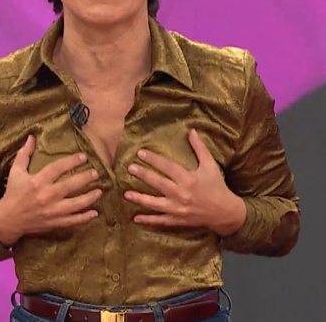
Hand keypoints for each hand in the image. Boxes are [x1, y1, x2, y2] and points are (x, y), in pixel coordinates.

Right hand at [0, 135, 101, 244]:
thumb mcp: (16, 172)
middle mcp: (46, 196)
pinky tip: (94, 213)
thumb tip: (31, 137)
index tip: (83, 156)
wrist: (7, 220)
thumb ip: (25, 154)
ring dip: (89, 198)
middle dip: (85, 178)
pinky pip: (72, 221)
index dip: (71, 161)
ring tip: (100, 191)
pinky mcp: (54, 223)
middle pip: (69, 186)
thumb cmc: (13, 193)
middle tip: (96, 173)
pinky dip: (84, 218)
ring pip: (75, 205)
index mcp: (37, 182)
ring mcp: (51, 211)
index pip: (57, 168)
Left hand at [124, 129, 245, 235]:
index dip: (153, 159)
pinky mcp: (178, 220)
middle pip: (158, 183)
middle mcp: (181, 194)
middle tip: (130, 168)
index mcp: (189, 179)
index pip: (167, 167)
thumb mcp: (210, 165)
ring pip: (155, 204)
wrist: (226, 212)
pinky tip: (135, 217)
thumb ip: (199, 148)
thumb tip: (192, 130)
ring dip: (140, 199)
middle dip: (143, 175)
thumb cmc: (217, 186)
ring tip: (126, 194)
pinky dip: (148, 220)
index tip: (140, 153)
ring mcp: (178, 209)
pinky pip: (160, 221)